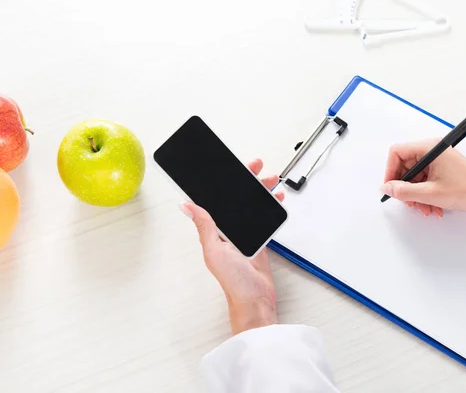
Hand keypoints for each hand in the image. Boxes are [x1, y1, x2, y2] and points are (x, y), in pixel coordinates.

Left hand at [180, 159, 283, 334]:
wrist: (256, 299)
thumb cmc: (234, 281)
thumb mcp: (215, 250)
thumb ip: (205, 226)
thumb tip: (187, 206)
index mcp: (214, 231)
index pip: (217, 199)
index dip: (224, 182)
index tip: (232, 168)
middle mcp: (228, 231)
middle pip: (237, 199)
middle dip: (248, 181)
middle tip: (257, 167)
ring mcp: (244, 234)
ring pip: (252, 206)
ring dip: (261, 192)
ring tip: (271, 181)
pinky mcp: (258, 240)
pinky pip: (264, 218)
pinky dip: (271, 207)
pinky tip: (276, 200)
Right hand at [381, 139, 465, 226]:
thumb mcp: (430, 194)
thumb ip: (403, 191)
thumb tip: (387, 188)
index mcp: (430, 148)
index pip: (397, 152)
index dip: (390, 171)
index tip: (390, 188)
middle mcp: (433, 150)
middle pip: (405, 166)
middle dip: (405, 188)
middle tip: (409, 203)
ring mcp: (438, 160)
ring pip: (414, 177)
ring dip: (415, 195)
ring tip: (424, 208)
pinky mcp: (442, 169)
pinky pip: (424, 180)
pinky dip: (424, 195)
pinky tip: (432, 206)